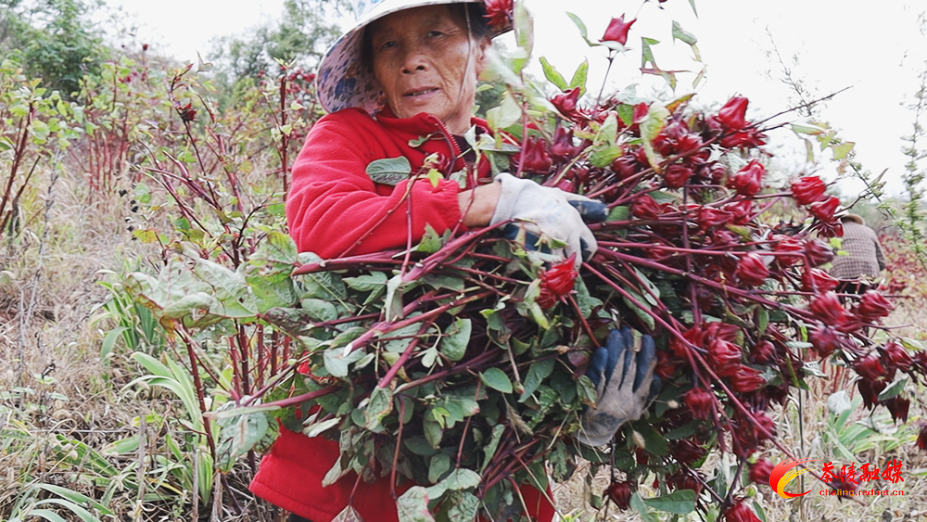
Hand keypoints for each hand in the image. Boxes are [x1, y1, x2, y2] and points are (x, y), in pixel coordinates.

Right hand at [491, 173, 604, 268]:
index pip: (591, 243)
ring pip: (565, 263)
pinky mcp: (544, 246)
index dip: (587, 252)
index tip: (581, 255)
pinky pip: (550, 264)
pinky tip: (544, 270)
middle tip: (567, 267)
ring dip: (560, 268)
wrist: (516, 200)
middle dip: (574, 264)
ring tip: (554, 271)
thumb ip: (576, 200)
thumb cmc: (536, 196)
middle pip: (579, 258)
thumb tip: (592, 202)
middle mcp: (571, 231)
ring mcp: (557, 239)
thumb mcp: (560, 194)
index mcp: (576, 219)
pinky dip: (548, 269)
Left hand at [577, 327, 659, 446]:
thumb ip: (647, 393)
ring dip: (616, 351)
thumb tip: (659, 377)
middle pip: (629, 371)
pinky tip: (601, 351)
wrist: (591, 434)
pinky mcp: (591, 402)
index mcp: (638, 403)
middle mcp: (625, 403)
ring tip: (616, 334)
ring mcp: (608, 402)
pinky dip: (599, 365)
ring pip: (614, 373)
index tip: (647, 338)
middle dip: (629, 348)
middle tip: (628, 330)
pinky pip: (596, 381)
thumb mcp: (635, 408)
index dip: (647, 356)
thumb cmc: (613, 414)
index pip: (645, 376)